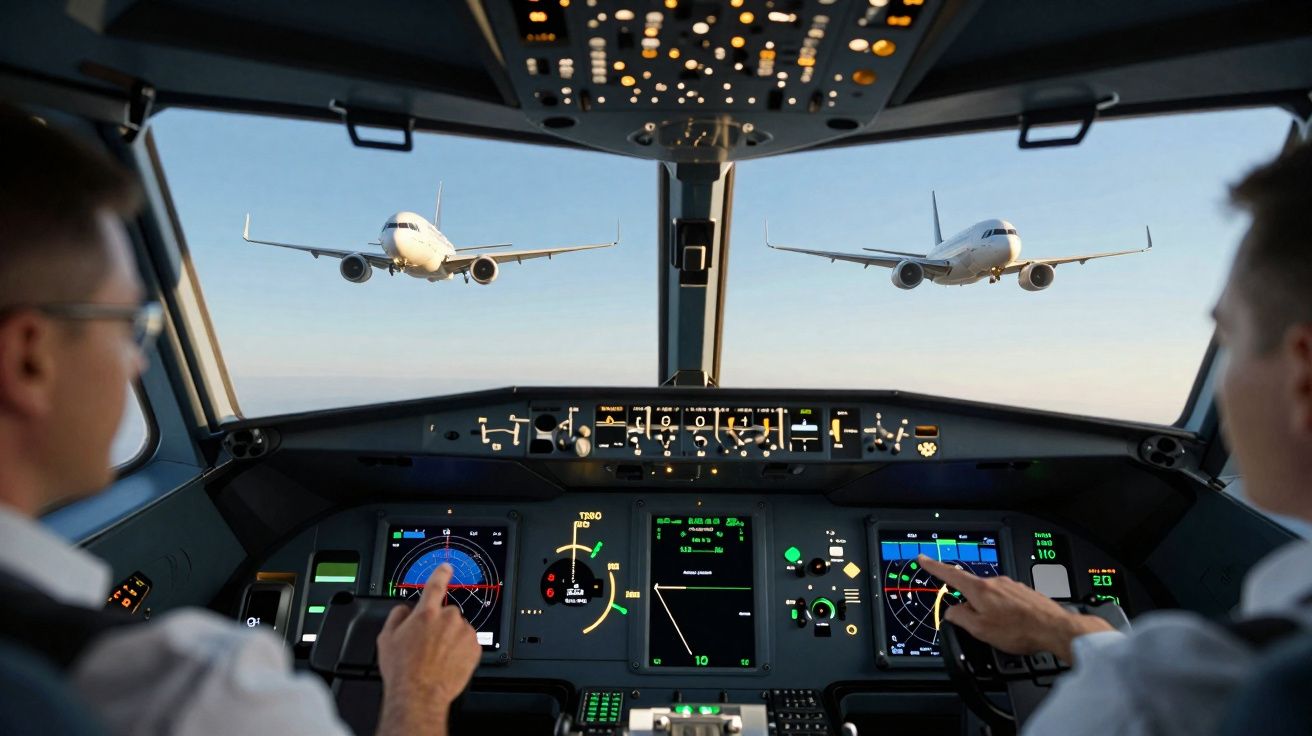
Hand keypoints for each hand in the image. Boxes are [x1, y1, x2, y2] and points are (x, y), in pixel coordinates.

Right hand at [375, 564, 481, 735]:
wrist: (420, 694)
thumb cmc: (402, 670)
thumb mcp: (386, 639)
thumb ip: (397, 617)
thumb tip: (404, 609)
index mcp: (426, 613)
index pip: (435, 584)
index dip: (441, 574)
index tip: (446, 568)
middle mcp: (448, 619)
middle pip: (447, 613)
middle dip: (440, 624)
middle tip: (428, 644)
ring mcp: (463, 633)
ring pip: (459, 629)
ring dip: (451, 638)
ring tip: (437, 657)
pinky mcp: (475, 648)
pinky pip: (469, 643)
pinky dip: (461, 650)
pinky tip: (448, 662)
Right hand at [917, 555, 1112, 661]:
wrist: (1055, 629)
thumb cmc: (1020, 630)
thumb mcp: (980, 630)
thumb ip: (960, 618)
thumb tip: (952, 612)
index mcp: (980, 589)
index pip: (950, 574)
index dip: (934, 567)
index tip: (924, 558)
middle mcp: (996, 581)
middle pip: (973, 591)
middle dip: (973, 607)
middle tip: (983, 628)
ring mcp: (1012, 585)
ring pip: (991, 597)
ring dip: (992, 612)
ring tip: (1005, 631)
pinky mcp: (1025, 592)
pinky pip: (1007, 601)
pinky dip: (1007, 613)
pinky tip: (1016, 627)